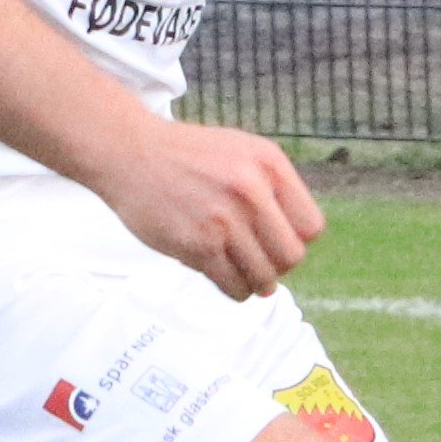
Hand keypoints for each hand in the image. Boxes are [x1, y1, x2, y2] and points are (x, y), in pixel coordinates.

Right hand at [89, 114, 325, 297]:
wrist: (130, 153)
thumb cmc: (189, 155)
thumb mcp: (244, 151)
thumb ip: (274, 186)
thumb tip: (299, 238)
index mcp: (269, 165)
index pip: (311, 226)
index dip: (298, 239)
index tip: (280, 241)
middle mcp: (251, 191)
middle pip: (291, 256)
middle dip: (280, 266)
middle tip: (264, 264)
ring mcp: (223, 220)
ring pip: (264, 277)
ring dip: (258, 283)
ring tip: (248, 277)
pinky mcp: (196, 245)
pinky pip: (232, 284)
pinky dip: (235, 290)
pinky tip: (229, 280)